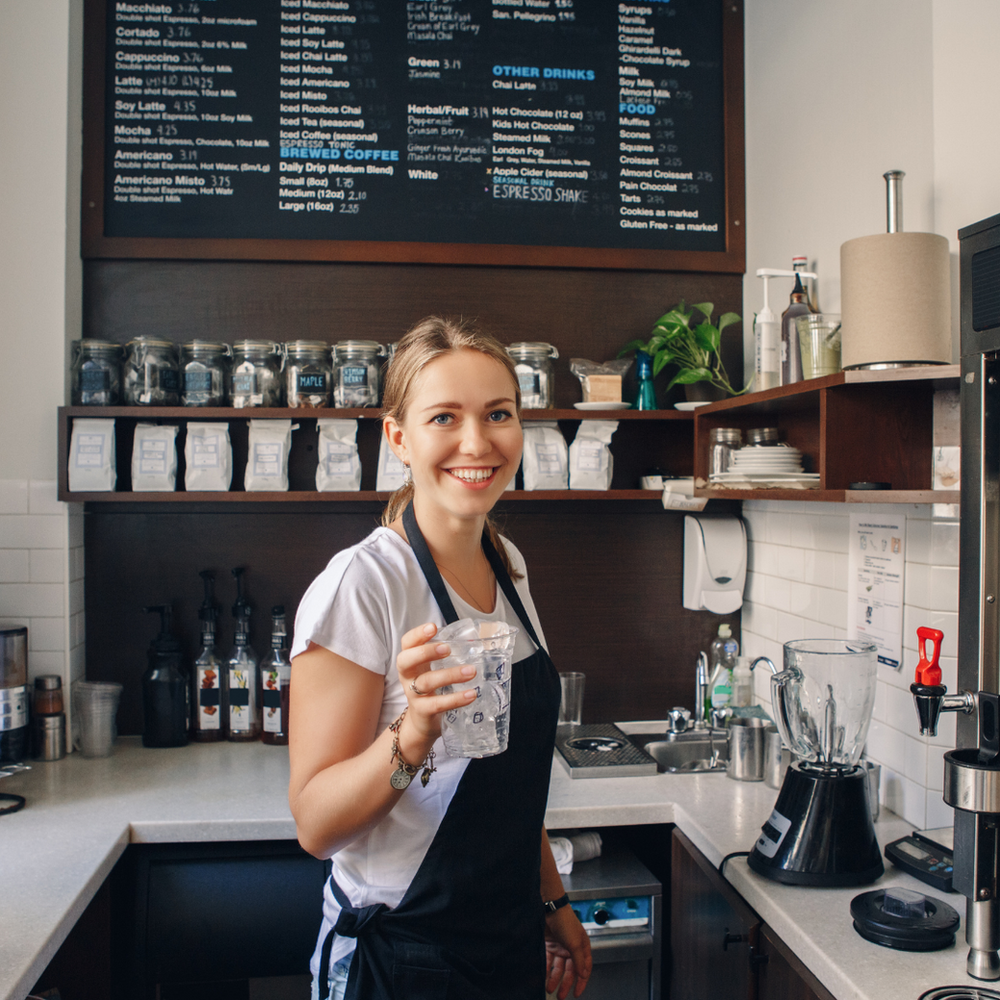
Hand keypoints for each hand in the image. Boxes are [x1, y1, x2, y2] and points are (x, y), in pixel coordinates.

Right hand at [395, 623, 478, 742]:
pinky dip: (455, 699)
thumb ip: (443, 655)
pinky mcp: (423, 711)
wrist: (421, 722)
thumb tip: (474, 640)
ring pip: (426, 682)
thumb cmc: (430, 689)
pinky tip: (471, 694)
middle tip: (447, 649)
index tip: (433, 627)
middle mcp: (407, 677)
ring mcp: (413, 695)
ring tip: (471, 671)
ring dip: (450, 675)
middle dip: (426, 652)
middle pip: (406, 661)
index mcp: (410, 662)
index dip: (417, 634)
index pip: (407, 643)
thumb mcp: (431, 669)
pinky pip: (437, 704)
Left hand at [544, 906, 591, 998]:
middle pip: (570, 970)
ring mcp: (560, 947)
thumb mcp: (575, 943)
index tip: (576, 993)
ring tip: (549, 989)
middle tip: (560, 996)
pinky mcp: (549, 944)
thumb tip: (583, 975)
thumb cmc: (566, 921)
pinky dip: (546, 969)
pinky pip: (548, 960)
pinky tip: (543, 977)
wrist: (550, 908)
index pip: (584, 969)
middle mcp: (571, 948)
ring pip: (558, 967)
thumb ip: (579, 960)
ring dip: (554, 978)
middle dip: (565, 984)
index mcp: (582, 947)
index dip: (581, 982)